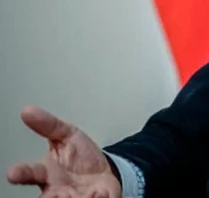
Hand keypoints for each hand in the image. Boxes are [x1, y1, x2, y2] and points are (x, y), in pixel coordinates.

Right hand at [6, 106, 121, 197]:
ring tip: (82, 193)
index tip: (13, 173)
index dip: (21, 173)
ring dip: (74, 197)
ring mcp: (73, 197)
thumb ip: (49, 125)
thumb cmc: (81, 157)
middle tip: (55, 194)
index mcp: (47, 173)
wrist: (105, 171)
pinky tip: (100, 193)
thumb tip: (28, 111)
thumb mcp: (68, 135)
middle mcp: (57, 190)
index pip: (29, 173)